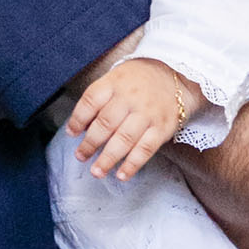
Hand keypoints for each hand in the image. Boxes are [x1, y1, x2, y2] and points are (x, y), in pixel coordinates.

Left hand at [65, 58, 206, 181]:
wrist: (177, 73)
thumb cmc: (139, 79)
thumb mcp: (117, 78)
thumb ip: (100, 98)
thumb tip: (80, 126)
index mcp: (115, 82)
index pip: (91, 100)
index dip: (78, 119)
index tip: (71, 133)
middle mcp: (130, 97)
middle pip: (106, 123)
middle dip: (90, 143)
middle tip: (80, 156)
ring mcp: (147, 113)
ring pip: (124, 139)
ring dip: (108, 158)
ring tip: (96, 171)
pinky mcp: (162, 128)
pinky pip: (145, 149)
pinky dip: (132, 164)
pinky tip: (121, 175)